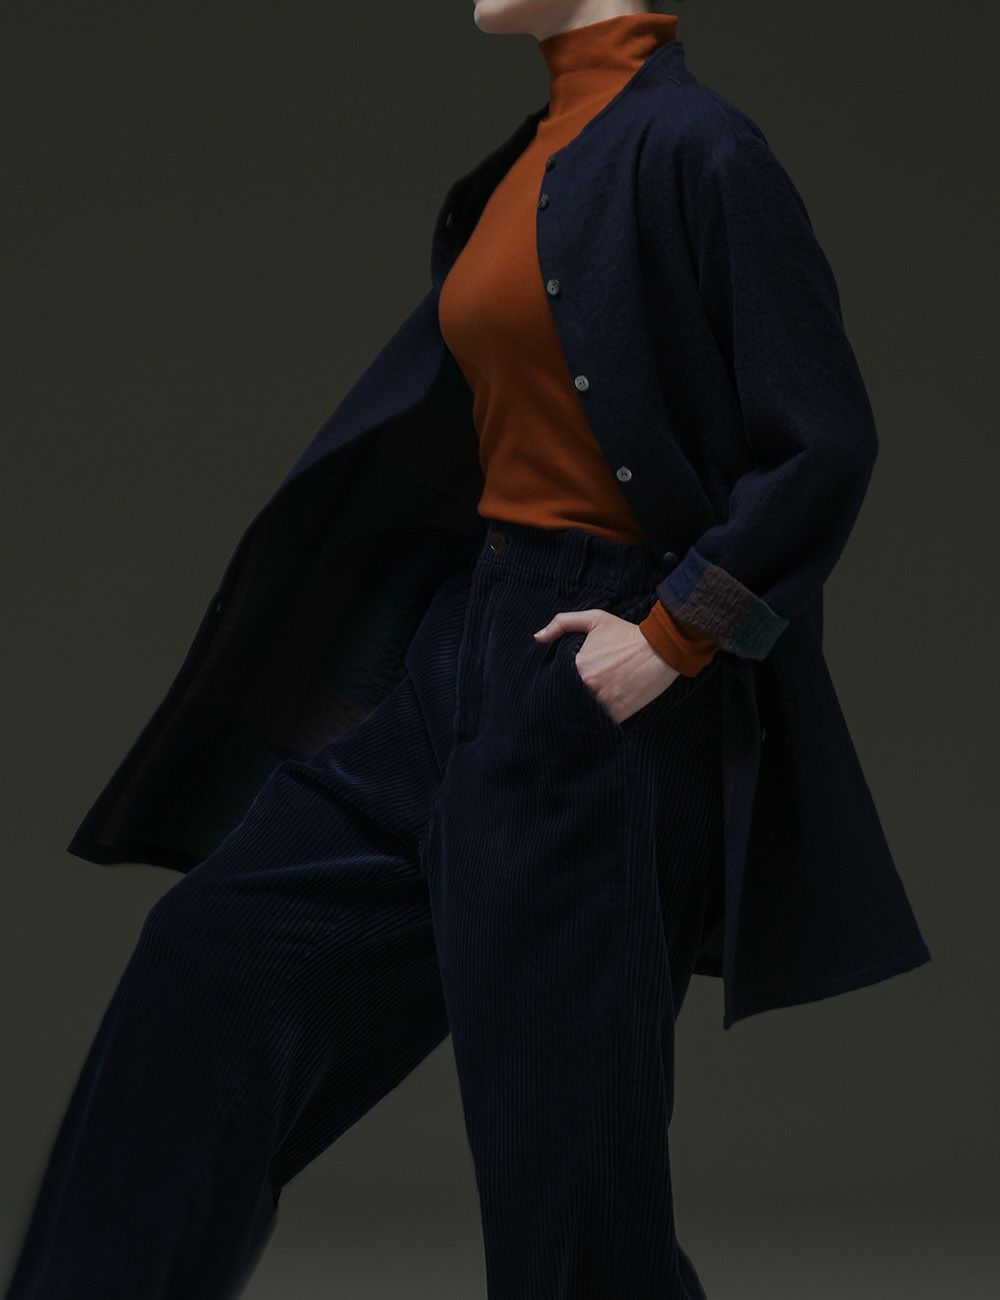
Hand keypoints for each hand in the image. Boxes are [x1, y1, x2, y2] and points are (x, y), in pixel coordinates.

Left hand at [533, 607, 680, 724]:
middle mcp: (586, 686)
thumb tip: (537, 637)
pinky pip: (597, 724)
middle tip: (566, 698)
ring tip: (578, 708)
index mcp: (576, 665)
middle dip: (563, 698)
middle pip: (564, 699)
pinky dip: (594, 721)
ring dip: (577, 711)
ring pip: (578, 714)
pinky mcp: (617, 715)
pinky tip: (593, 716)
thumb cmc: (625, 634)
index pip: (553, 680)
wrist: (660, 650)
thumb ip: (562, 623)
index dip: (554, 683)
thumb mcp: (594, 619)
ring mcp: (601, 703)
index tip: (558, 683)